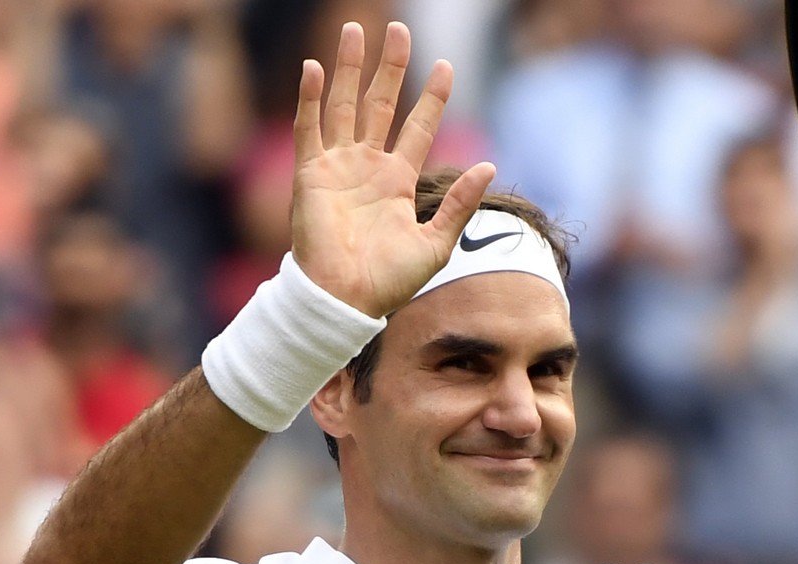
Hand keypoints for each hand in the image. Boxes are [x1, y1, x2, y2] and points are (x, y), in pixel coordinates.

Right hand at [290, 22, 495, 317]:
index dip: (432, 97)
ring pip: (344, 104)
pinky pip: (308, 128)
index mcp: (398, 181)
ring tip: (354, 28)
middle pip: (380, 104)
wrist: (346, 299)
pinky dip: (308, 97)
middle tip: (399, 29)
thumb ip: (459, 203)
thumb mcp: (436, 242)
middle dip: (390, 67)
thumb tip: (488, 166)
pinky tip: (312, 67)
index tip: (446, 66)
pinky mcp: (310, 174)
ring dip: (349, 68)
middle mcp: (367, 167)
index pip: (418, 127)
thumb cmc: (389, 281)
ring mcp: (337, 167)